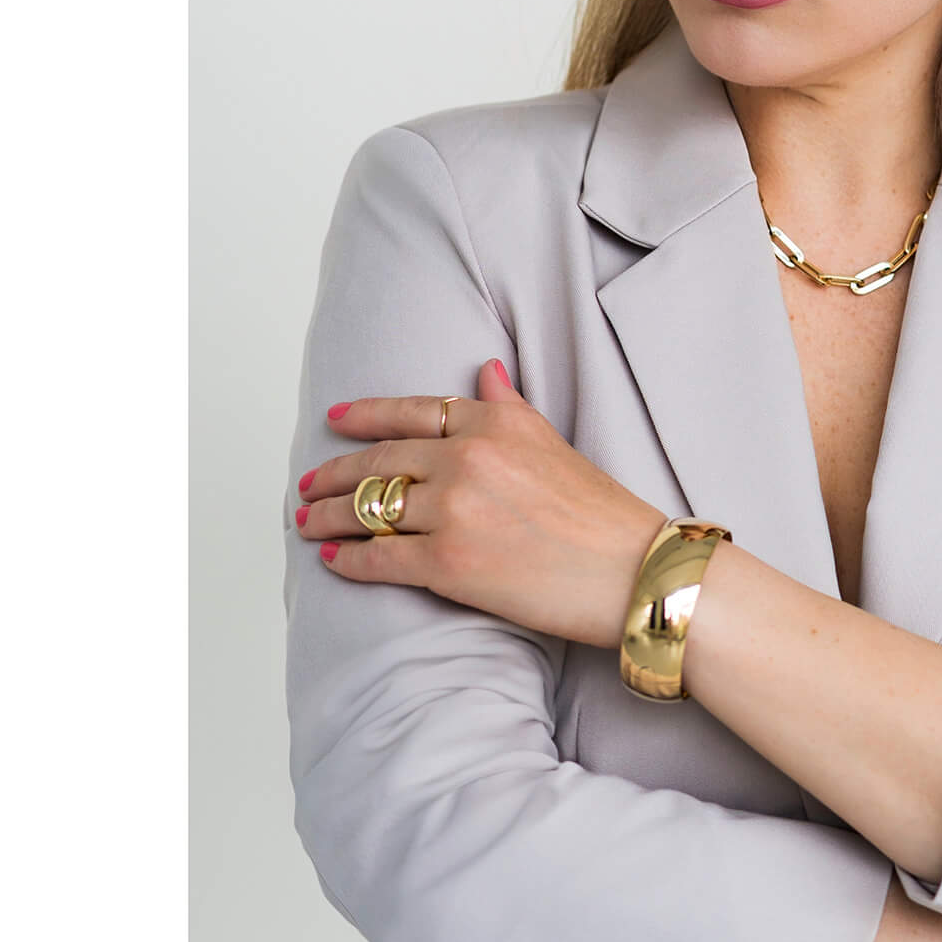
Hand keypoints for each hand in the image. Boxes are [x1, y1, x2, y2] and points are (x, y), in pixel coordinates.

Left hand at [294, 357, 667, 648]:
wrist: (633, 571)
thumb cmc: (603, 515)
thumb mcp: (553, 441)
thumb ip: (510, 406)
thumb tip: (486, 370)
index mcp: (493, 424)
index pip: (411, 412)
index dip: (366, 415)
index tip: (336, 418)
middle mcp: (467, 458)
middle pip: (380, 462)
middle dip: (335, 474)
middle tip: (310, 486)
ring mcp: (454, 510)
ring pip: (370, 508)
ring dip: (331, 517)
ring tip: (309, 523)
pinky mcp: (447, 562)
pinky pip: (380, 557)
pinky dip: (350, 560)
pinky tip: (334, 560)